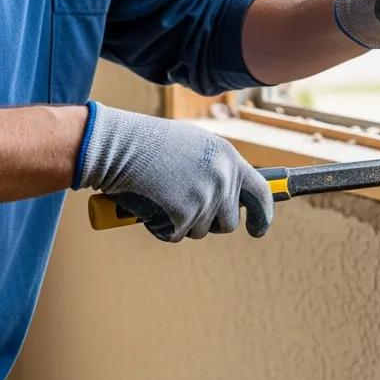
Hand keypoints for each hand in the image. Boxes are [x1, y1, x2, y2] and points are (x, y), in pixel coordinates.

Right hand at [77, 104, 273, 241]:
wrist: (116, 145)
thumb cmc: (146, 143)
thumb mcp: (192, 146)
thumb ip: (214, 167)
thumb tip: (226, 193)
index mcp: (229, 157)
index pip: (261, 192)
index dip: (263, 215)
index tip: (258, 229)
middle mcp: (224, 177)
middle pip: (228, 222)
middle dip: (207, 223)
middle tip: (183, 210)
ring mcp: (207, 196)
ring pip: (200, 231)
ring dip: (180, 224)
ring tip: (160, 199)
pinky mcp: (186, 214)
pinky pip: (177, 235)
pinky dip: (160, 228)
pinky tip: (148, 207)